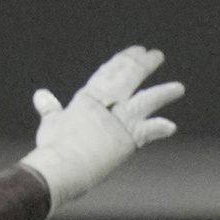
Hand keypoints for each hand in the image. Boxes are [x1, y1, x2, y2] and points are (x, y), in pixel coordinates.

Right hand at [19, 45, 182, 212]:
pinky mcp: (129, 139)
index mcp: (88, 98)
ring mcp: (120, 120)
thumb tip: (40, 94)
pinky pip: (149, 131)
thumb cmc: (51, 147)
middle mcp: (108, 104)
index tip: (134, 51)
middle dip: (144, 64)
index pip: (108, 73)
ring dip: (164, 92)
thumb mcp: (50, 123)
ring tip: (178, 89)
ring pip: (147, 99)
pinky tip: (171, 127)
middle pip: (130, 77)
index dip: (122, 60)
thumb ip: (49, 108)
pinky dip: (159, 128)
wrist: (60, 168)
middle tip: (156, 55)